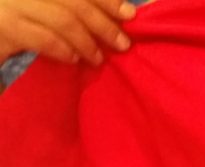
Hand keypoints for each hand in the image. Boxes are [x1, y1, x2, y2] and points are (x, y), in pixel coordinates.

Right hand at [0, 0, 135, 66]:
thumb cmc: (13, 23)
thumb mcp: (41, 8)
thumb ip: (68, 8)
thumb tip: (109, 17)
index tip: (128, 14)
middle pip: (73, 1)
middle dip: (103, 23)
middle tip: (122, 43)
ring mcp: (12, 3)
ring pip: (63, 19)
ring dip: (87, 41)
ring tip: (98, 58)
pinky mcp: (5, 26)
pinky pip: (44, 38)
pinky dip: (63, 49)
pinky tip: (73, 59)